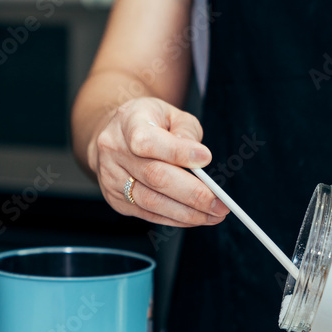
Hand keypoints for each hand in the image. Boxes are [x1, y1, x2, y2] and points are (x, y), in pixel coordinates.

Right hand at [88, 97, 229, 225]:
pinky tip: (195, 217)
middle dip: (192, 193)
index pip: (148, 141)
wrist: (114, 134)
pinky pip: (148, 213)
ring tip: (214, 215)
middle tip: (220, 203)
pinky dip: (175, 218)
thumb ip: (186, 131)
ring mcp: (111, 177)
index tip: (206, 159)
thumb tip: (199, 160)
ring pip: (151, 201)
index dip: (177, 152)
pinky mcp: (116, 198)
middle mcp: (114, 150)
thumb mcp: (170, 114)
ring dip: (187, 212)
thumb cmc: (149, 122)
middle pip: (154, 176)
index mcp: (128, 122)